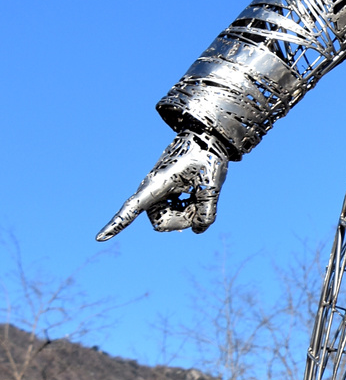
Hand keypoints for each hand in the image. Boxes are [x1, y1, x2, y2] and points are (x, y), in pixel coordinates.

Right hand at [96, 132, 228, 240]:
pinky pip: (177, 216)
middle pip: (162, 224)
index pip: (133, 207)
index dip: (117, 224)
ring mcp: (158, 195)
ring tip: (198, 192)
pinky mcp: (166, 198)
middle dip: (183, 219)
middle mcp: (152, 191)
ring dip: (187, 213)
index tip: (99, 238)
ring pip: (170, 222)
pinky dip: (189, 210)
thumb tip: (197, 230)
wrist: (205, 141)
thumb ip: (207, 209)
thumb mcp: (212, 184)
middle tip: (200, 199)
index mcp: (157, 184)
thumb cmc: (206, 158)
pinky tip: (195, 194)